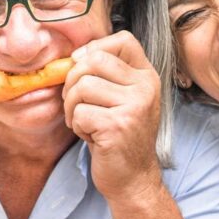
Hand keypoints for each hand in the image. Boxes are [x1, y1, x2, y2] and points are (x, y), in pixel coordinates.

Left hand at [64, 31, 161, 201]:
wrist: (133, 179)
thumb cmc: (120, 138)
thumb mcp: (122, 100)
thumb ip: (106, 75)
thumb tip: (74, 56)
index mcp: (147, 77)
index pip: (123, 39)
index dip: (94, 48)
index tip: (82, 66)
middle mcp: (145, 87)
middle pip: (93, 60)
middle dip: (73, 82)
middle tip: (75, 104)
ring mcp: (134, 106)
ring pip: (82, 87)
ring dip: (72, 108)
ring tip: (85, 123)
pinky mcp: (118, 126)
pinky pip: (79, 113)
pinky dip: (77, 127)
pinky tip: (91, 137)